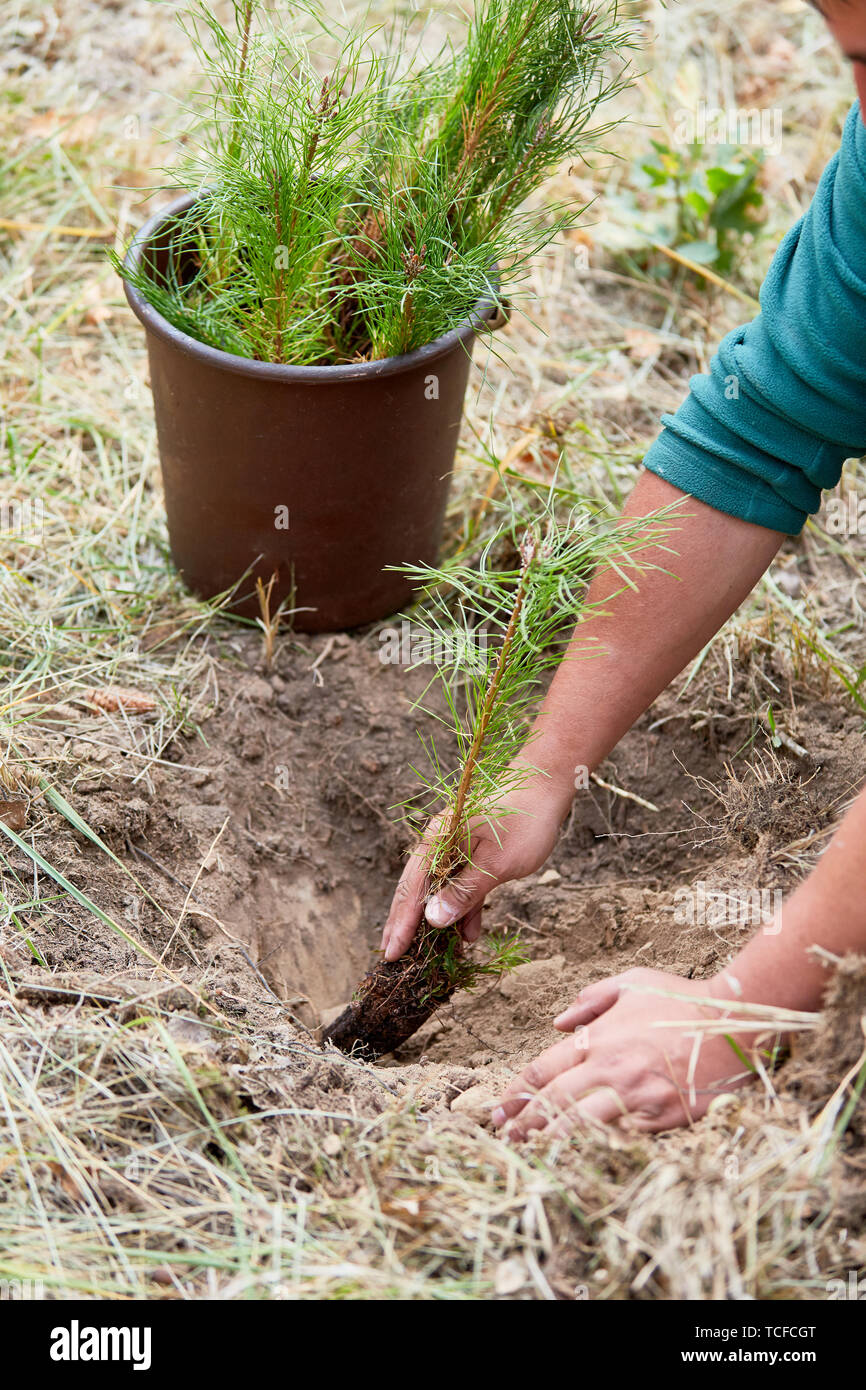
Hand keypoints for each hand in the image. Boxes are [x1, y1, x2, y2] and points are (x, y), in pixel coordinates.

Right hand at [381, 765, 570, 961]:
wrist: (547, 786)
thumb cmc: (524, 821)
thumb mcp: (497, 863)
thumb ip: (465, 891)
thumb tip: (432, 919)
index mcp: (437, 841)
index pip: (412, 888)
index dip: (401, 923)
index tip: (391, 953)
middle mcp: (439, 843)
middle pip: (415, 889)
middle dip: (404, 925)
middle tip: (391, 957)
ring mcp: (454, 847)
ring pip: (436, 889)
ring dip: (433, 921)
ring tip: (424, 954)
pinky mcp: (472, 852)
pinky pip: (459, 884)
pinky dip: (461, 908)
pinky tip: (467, 934)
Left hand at [492, 967, 768, 1136]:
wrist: (734, 1021)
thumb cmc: (681, 999)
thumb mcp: (632, 983)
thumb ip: (590, 1000)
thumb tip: (558, 1023)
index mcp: (598, 1038)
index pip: (544, 1070)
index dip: (518, 1092)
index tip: (501, 1108)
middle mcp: (610, 1068)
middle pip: (554, 1102)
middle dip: (524, 1122)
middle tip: (505, 1137)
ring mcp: (635, 1096)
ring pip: (580, 1125)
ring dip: (551, 1141)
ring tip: (530, 1152)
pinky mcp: (661, 1117)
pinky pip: (619, 1138)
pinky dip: (595, 1149)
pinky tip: (577, 1160)